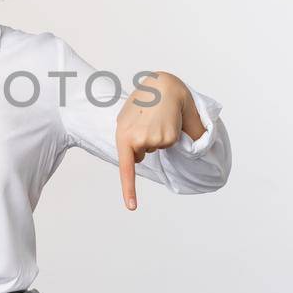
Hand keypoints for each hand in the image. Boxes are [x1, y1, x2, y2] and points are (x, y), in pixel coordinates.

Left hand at [115, 71, 202, 210]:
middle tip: (146, 121)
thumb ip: (131, 137)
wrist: (163, 85)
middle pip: (143, 155)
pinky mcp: (168, 137)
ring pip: (157, 148)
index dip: (129, 189)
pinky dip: (170, 134)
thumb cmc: (145, 99)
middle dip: (144, 143)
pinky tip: (166, 119)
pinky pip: (169, 143)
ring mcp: (153, 140)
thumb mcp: (128, 118)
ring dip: (157, 135)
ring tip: (156, 117)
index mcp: (122, 136)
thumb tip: (143, 153)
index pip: (127, 168)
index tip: (131, 207)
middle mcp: (137, 140)